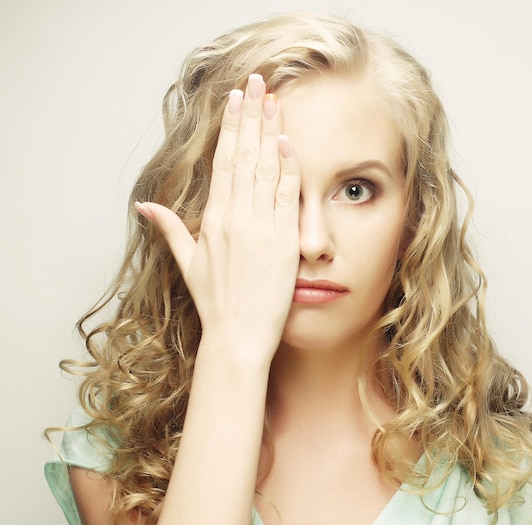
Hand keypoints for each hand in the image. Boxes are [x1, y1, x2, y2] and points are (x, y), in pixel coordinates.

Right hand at [135, 74, 300, 359]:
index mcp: (212, 220)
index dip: (230, 128)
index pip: (223, 162)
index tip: (235, 101)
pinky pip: (287, 196)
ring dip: (270, 132)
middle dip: (250, 116)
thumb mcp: (188, 264)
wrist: (239, 336)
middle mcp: (235, 218)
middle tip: (257, 84)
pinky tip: (288, 142)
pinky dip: (289, 168)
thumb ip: (170, 229)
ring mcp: (260, 228)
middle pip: (244, 156)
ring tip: (273, 100)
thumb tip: (145, 206)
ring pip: (265, 169)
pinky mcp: (283, 241)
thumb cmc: (215, 303)